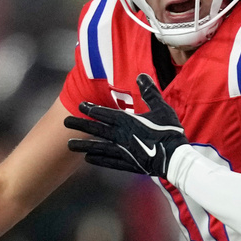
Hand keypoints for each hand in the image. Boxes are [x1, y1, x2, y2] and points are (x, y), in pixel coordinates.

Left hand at [65, 74, 188, 176]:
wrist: (175, 159)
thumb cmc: (169, 132)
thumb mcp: (162, 108)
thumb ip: (150, 92)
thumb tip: (141, 76)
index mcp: (129, 121)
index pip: (105, 114)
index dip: (92, 109)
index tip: (80, 105)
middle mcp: (122, 136)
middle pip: (97, 129)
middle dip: (80, 125)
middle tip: (65, 122)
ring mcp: (123, 151)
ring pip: (99, 147)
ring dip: (83, 145)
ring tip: (69, 145)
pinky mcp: (128, 164)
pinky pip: (109, 162)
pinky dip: (98, 160)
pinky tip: (88, 159)